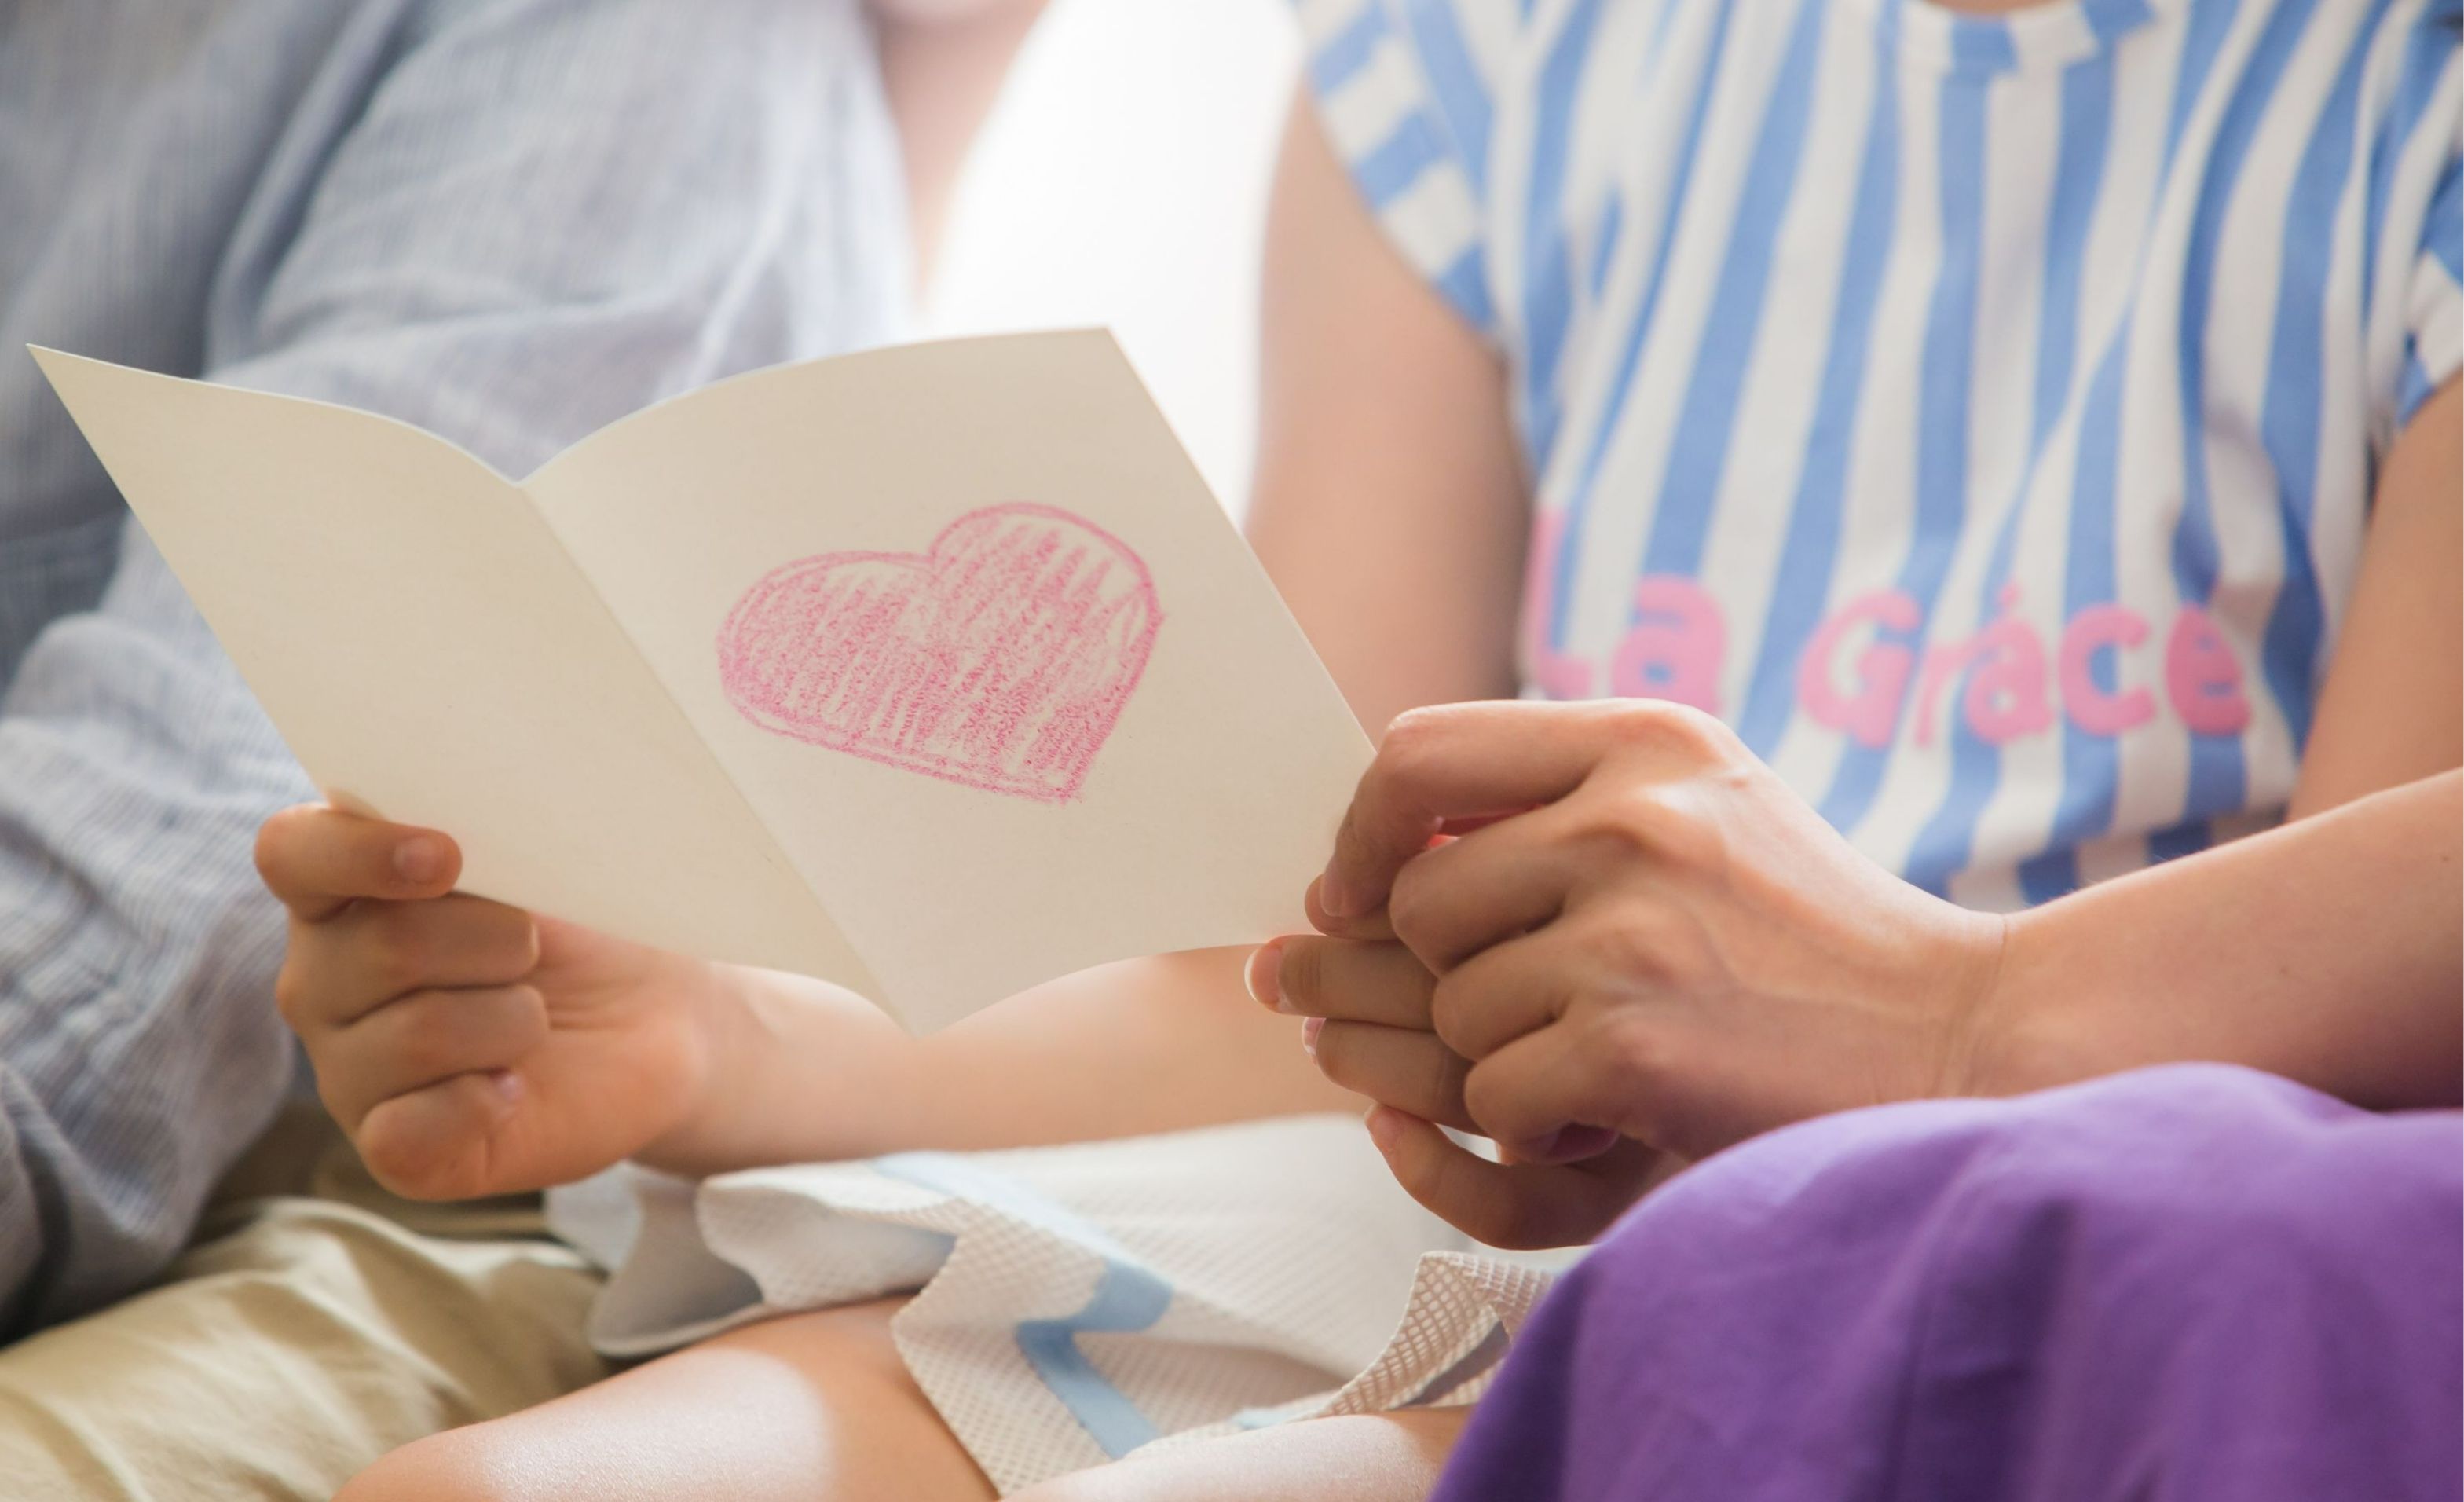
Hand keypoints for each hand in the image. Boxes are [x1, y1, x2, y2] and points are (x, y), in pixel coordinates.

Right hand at [257, 805, 734, 1198]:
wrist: (654, 1018)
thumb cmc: (584, 928)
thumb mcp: (539, 862)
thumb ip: (480, 835)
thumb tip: (449, 838)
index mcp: (342, 889)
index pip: (294, 852)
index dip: (357, 852)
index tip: (446, 859)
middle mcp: (322, 980)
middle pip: (381, 946)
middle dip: (495, 941)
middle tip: (535, 950)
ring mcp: (347, 1069)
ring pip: (418, 1034)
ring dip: (512, 1019)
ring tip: (534, 1020)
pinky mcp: (391, 1147)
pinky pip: (410, 1129)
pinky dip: (486, 1100)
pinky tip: (515, 1087)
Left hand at [1268, 700, 2006, 1241]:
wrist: (1964, 1038)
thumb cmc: (1810, 939)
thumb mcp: (1704, 814)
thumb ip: (1557, 805)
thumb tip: (1366, 860)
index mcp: (1641, 741)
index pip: (1416, 752)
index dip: (1360, 833)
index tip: (1346, 897)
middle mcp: (1631, 816)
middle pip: (1417, 901)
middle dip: (1449, 976)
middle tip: (1532, 1010)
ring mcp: (1633, 929)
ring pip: (1453, 1013)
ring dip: (1510, 1059)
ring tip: (1618, 1054)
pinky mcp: (1635, 1043)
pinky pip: (1494, 1098)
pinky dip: (1542, 1124)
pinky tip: (1627, 1107)